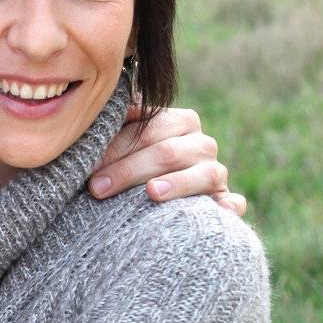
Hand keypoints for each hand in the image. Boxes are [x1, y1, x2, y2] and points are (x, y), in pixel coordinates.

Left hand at [88, 104, 245, 216]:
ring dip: (177, 184)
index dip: (116, 147)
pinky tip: (223, 209)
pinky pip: (234, 203)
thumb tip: (96, 113)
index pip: (148, 129)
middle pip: (167, 152)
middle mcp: (202, 144)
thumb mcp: (127, 146)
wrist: (162, 202)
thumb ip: (118, 128)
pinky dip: (231, 206)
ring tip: (151, 193)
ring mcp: (216, 173)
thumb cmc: (135, 168)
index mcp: (181, 122)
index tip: (88, 166)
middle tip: (96, 188)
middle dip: (129, 170)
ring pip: (202, 174)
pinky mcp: (226, 201)